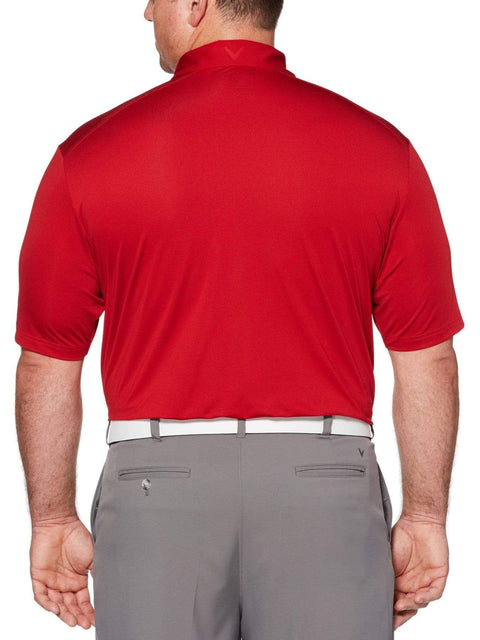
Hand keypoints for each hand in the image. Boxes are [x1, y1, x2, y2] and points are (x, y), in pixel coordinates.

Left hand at [30, 515, 94, 628]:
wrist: (60, 522)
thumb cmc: (78, 536)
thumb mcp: (93, 557)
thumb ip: (98, 573)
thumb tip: (107, 589)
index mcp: (78, 579)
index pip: (83, 601)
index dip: (89, 612)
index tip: (95, 620)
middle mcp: (65, 583)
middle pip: (70, 606)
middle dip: (78, 616)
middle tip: (85, 624)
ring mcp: (51, 581)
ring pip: (56, 604)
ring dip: (64, 614)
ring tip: (73, 621)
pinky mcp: (38, 577)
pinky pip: (41, 596)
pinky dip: (48, 604)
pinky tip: (57, 609)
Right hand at [391, 514, 448, 629]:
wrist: (417, 519)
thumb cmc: (399, 534)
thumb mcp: (386, 558)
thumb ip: (383, 574)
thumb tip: (371, 589)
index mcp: (398, 580)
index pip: (394, 599)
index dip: (390, 609)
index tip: (381, 614)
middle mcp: (413, 583)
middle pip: (408, 605)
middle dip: (401, 613)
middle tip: (392, 615)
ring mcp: (426, 580)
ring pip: (421, 601)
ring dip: (411, 605)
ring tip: (400, 604)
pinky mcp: (439, 575)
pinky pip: (434, 592)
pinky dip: (425, 597)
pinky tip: (416, 596)